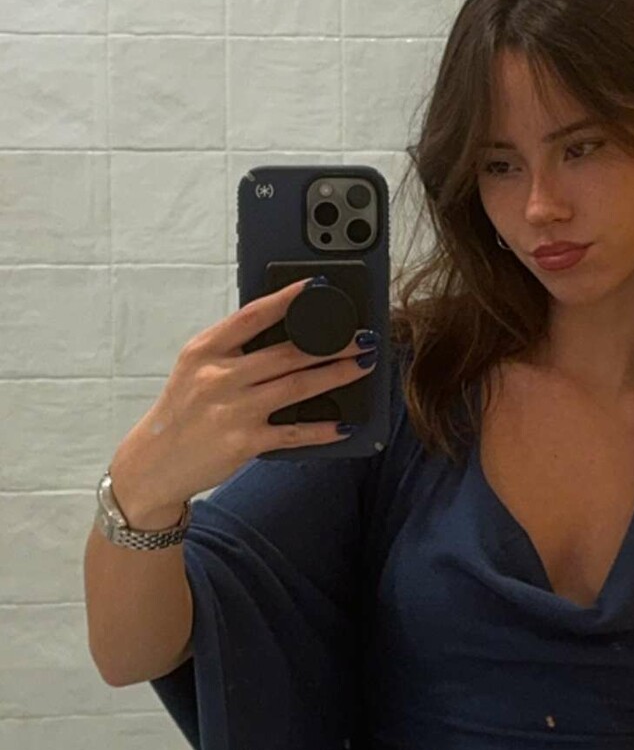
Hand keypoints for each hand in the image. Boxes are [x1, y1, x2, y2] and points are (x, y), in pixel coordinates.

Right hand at [109, 277, 377, 521]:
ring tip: (363, 365)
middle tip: (362, 336)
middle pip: (287, 353)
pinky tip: (345, 424)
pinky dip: (323, 429)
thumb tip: (286, 330)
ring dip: (337, 375)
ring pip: (298, 386)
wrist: (154, 463)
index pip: (253, 316)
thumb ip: (232, 349)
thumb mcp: (195, 368)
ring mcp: (233, 410)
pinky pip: (293, 433)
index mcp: (205, 350)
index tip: (318, 286)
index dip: (288, 299)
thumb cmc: (182, 410)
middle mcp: (219, 376)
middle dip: (332, 343)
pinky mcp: (244, 442)